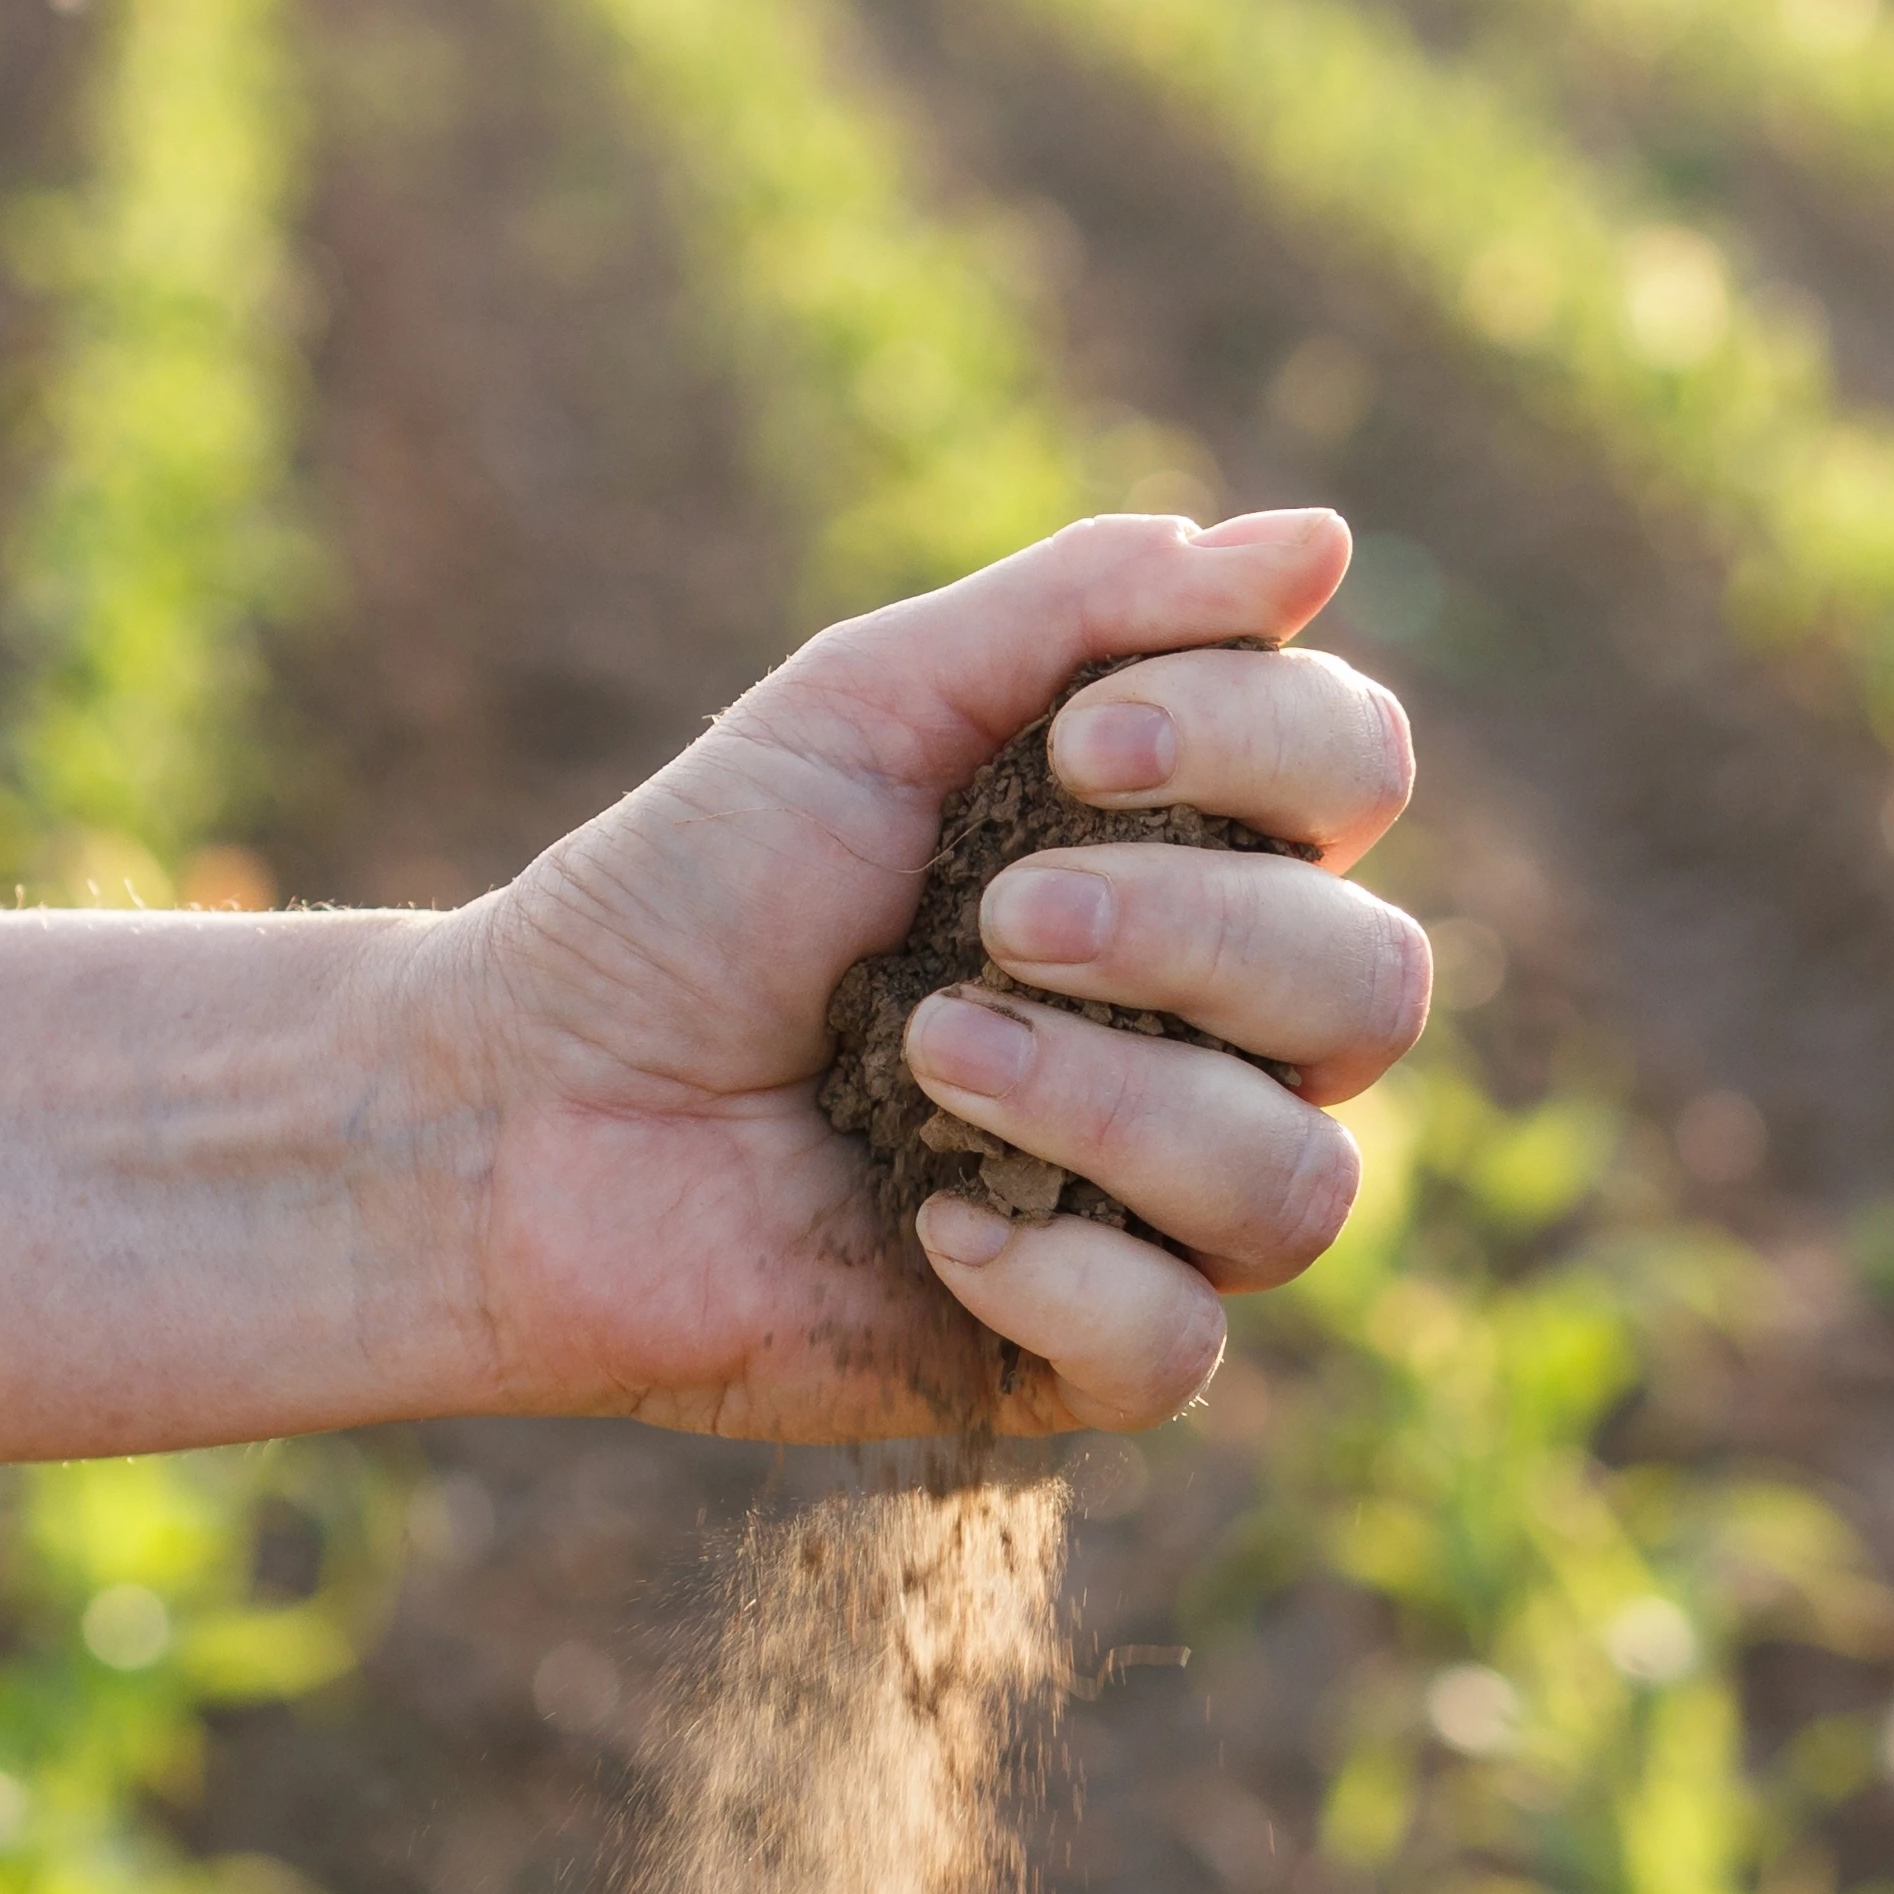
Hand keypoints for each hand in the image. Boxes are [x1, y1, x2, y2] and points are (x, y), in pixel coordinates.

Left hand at [392, 510, 1428, 1436]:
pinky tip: (936, 1226)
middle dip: (1193, 933)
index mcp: (1181, 858)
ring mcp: (1154, 1207)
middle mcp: (1207, 1036)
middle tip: (994, 919)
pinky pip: (1183, 1347)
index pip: (1354, 780)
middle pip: (1372, 987)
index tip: (1081, 742)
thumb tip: (1320, 538)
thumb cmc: (686, 896)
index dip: (1267, 746)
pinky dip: (1069, 1278)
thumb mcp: (869, 705)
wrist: (521, 1100)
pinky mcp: (1074, 1354)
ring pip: (1300, 1184)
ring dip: (1117, 1103)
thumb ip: (1083, 612)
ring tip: (930, 1054)